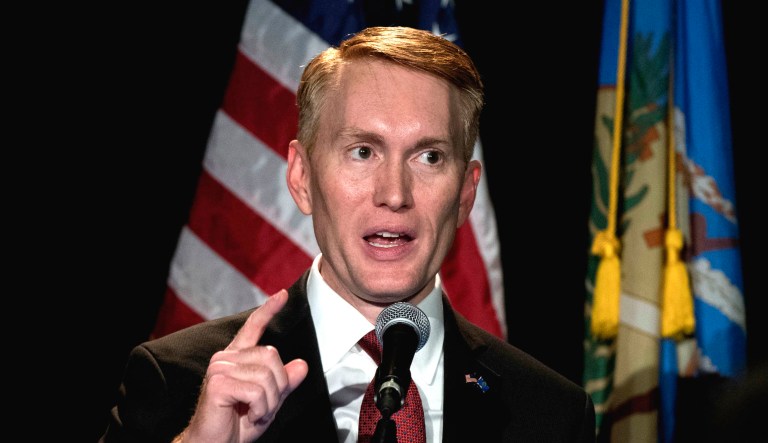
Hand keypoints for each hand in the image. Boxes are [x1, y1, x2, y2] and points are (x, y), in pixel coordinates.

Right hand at [174, 289, 308, 441]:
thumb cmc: (236, 425)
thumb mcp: (268, 402)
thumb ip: (284, 383)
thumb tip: (302, 365)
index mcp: (236, 358)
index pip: (253, 327)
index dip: (268, 310)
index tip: (282, 295)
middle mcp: (225, 358)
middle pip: (272, 356)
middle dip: (278, 387)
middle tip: (264, 407)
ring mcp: (219, 368)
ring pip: (267, 375)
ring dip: (269, 402)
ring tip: (255, 413)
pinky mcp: (218, 383)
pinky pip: (257, 391)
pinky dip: (261, 409)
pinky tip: (249, 416)